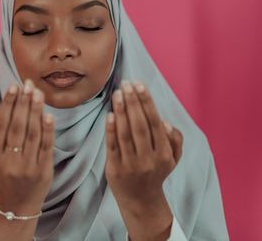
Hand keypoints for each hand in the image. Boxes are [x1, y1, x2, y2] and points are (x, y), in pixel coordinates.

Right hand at [0, 79, 54, 214]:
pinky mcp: (43, 170)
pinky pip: (46, 146)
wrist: (16, 208)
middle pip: (17, 126)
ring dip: (35, 110)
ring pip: (32, 133)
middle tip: (27, 84)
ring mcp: (28, 166)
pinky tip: (48, 114)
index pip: (0, 125)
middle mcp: (10, 161)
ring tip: (37, 92)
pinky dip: (48, 130)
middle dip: (22, 102)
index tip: (13, 87)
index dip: (7, 105)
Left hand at [105, 80, 182, 239]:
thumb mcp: (172, 159)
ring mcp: (131, 164)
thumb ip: (175, 140)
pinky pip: (113, 146)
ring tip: (117, 94)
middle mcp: (149, 159)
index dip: (147, 103)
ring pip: (125, 134)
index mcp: (164, 154)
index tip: (140, 85)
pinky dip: (111, 130)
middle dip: (133, 102)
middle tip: (126, 84)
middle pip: (140, 126)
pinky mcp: (115, 168)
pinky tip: (110, 114)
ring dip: (121, 111)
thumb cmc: (155, 172)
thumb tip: (166, 122)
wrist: (141, 200)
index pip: (155, 123)